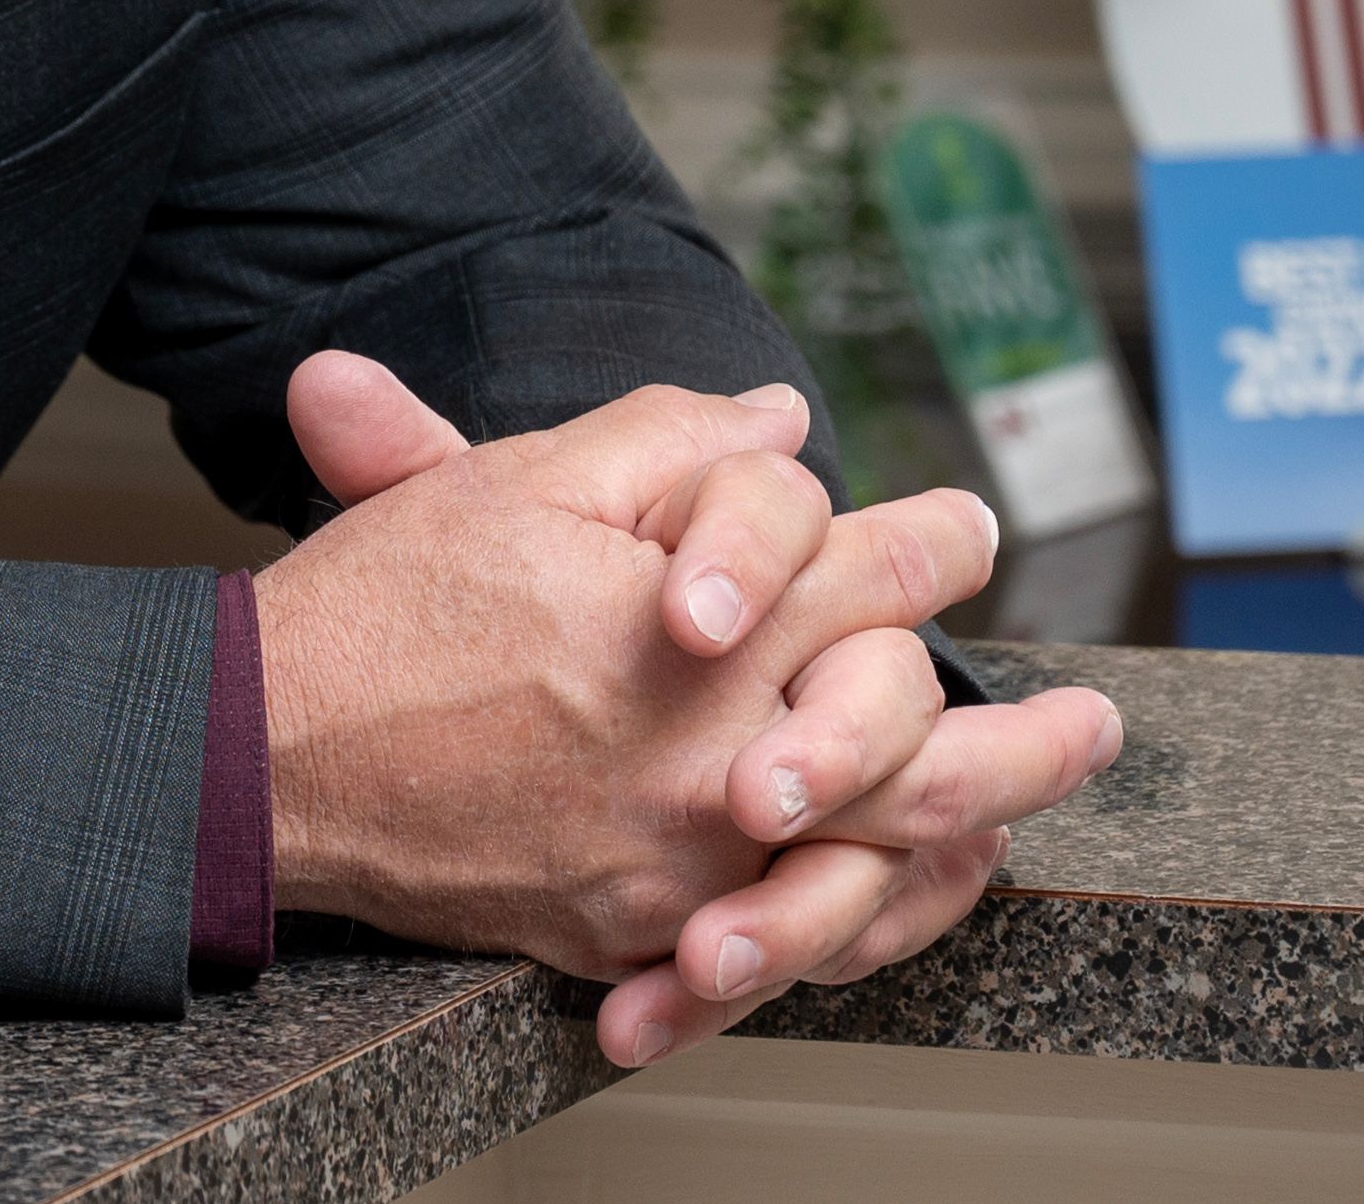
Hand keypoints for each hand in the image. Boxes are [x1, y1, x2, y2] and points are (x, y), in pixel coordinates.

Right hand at [249, 353, 1121, 1059]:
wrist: (269, 754)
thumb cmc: (383, 611)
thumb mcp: (520, 477)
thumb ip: (664, 443)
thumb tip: (774, 419)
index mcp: (702, 625)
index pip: (866, 570)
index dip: (933, 542)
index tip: (969, 529)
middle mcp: (715, 750)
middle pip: (917, 736)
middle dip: (1022, 729)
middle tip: (1095, 721)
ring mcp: (680, 858)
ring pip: (875, 855)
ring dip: (977, 832)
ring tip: (1037, 819)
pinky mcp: (630, 928)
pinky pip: (781, 945)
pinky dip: (861, 925)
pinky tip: (907, 899)